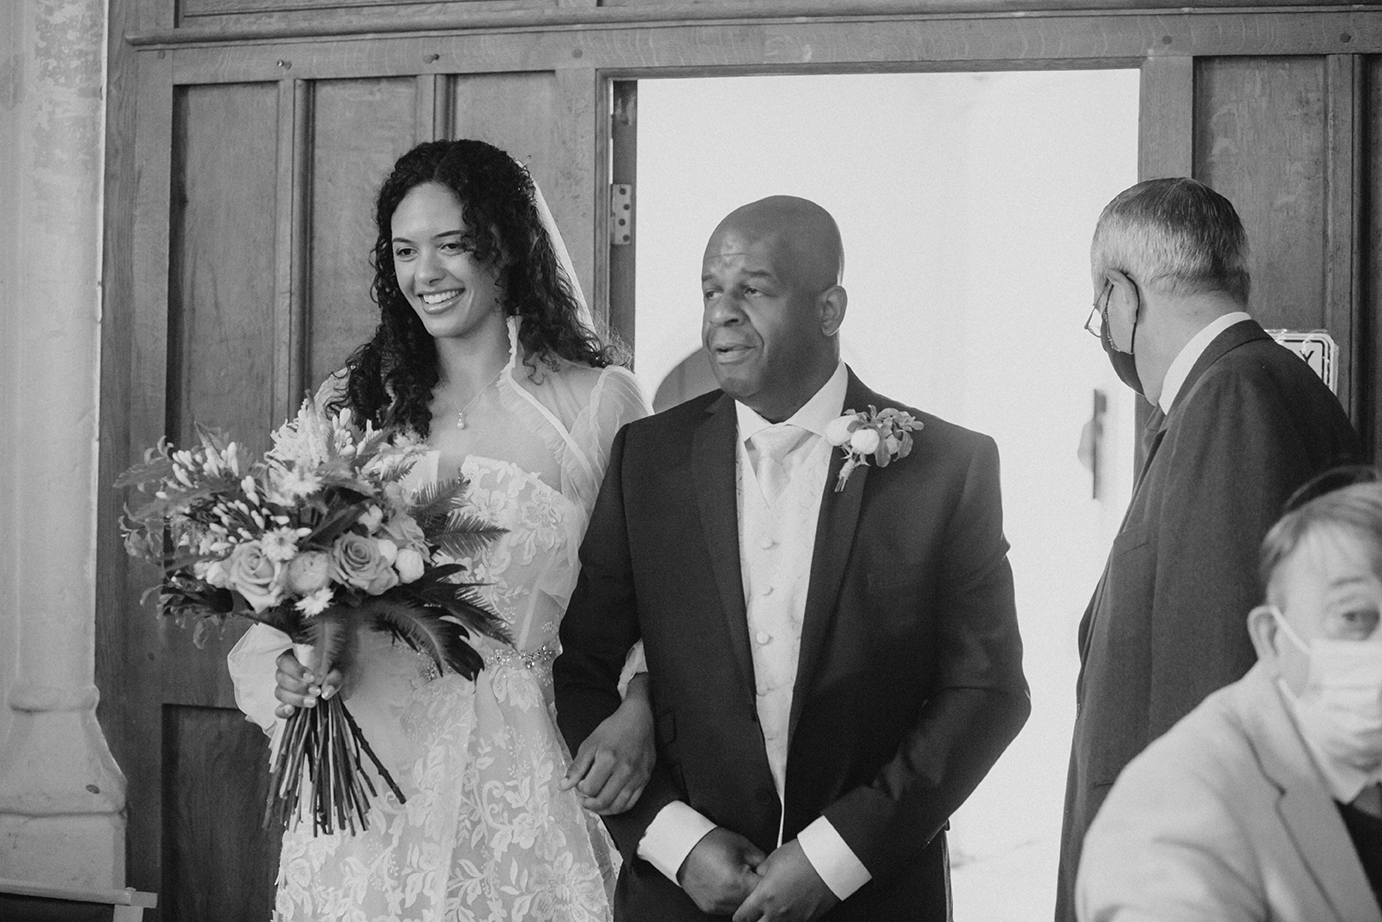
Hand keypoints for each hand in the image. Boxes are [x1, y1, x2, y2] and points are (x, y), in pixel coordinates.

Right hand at [272, 648, 343, 718]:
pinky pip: (279, 710)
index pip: (285, 661)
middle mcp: (287, 673)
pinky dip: (283, 711)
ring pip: (280, 693)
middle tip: (315, 692)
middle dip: (299, 687)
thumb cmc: (337, 673)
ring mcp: (286, 690)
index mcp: (295, 658)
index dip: (296, 670)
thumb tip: (326, 692)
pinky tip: (291, 711)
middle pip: (282, 678)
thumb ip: (334, 679)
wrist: (343, 687)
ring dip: (296, 699)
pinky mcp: (289, 705)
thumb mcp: (339, 671)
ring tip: (312, 702)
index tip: (311, 678)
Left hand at [559, 674, 654, 814]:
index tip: (580, 784)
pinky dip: (618, 808)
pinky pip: (631, 803)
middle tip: (583, 799)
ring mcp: (637, 776)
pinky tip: (610, 803)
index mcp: (608, 759)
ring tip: (594, 803)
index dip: (581, 790)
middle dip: (589, 803)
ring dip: (602, 810)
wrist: (638, 719)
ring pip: (617, 806)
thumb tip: (565, 786)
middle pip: (603, 800)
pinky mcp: (645, 779)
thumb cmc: (614, 729)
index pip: (590, 788)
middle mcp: (625, 769)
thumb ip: (577, 767)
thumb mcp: (590, 743)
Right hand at [676, 826, 765, 915]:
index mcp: (738, 883)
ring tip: (742, 880)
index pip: (765, 893)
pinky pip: (729, 909)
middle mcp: (726, 899)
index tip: (772, 877)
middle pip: (754, 905)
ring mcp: (717, 906)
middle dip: (758, 893)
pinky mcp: (709, 908)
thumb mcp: (744, 847)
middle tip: (756, 877)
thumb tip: (774, 872)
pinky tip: (730, 885)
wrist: (684, 846)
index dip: (771, 884)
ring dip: (746, 899)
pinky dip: (733, 900)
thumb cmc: (711, 843)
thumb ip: (763, 862)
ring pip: (742, 910)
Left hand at [732, 839, 839, 921]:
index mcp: (764, 897)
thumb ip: (761, 872)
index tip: (740, 914)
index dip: (739, 916)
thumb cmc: (802, 856)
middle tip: (755, 915)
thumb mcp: (772, 859)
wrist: (828, 860)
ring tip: (773, 912)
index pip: (742, 917)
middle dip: (754, 921)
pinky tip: (789, 911)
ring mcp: (794, 918)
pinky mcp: (808, 919)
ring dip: (770, 921)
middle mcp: (777, 912)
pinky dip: (787, 920)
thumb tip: (757, 876)